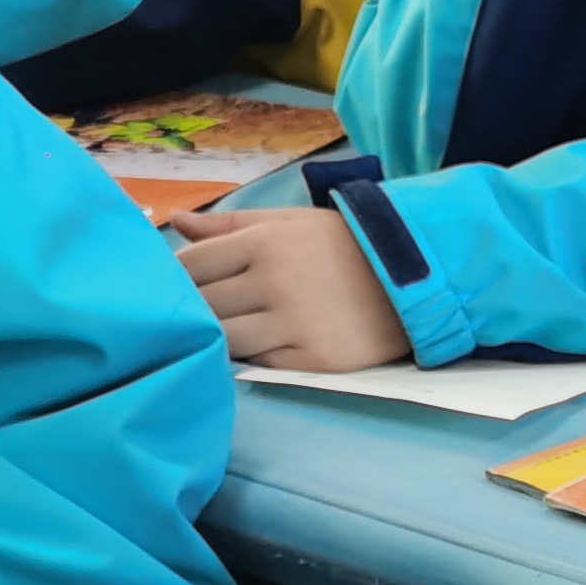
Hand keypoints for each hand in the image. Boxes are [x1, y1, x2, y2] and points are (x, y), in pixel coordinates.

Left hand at [180, 203, 406, 367]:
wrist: (415, 278)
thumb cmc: (345, 245)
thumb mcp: (290, 222)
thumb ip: (232, 224)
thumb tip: (176, 222)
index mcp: (265, 243)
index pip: (193, 264)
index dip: (173, 276)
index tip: (170, 284)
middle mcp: (275, 283)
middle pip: (203, 305)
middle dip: (188, 310)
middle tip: (185, 313)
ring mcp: (294, 324)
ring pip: (225, 339)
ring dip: (216, 338)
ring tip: (221, 331)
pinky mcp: (313, 358)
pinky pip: (260, 363)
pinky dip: (251, 355)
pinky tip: (256, 345)